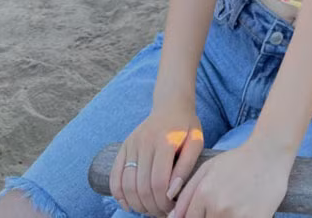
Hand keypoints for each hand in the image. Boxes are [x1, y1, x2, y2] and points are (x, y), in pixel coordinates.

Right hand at [110, 100, 203, 216]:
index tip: (172, 207)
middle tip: (161, 211)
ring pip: (127, 185)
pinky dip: (119, 194)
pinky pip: (115, 176)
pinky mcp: (124, 146)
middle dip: (151, 206)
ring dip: (136, 204)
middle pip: (142, 187)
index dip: (164, 202)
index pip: (160, 182)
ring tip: (148, 209)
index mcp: (165, 141)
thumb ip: (186, 166)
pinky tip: (128, 204)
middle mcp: (145, 142)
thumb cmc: (186, 126)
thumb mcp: (196, 142)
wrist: (171, 104)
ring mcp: (132, 144)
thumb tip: (172, 193)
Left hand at [171, 138, 291, 217]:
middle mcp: (218, 207)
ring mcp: (238, 216)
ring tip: (230, 208)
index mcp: (204, 193)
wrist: (269, 154)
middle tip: (218, 208)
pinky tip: (241, 211)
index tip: (202, 213)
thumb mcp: (208, 169)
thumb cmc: (237, 161)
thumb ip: (187, 194)